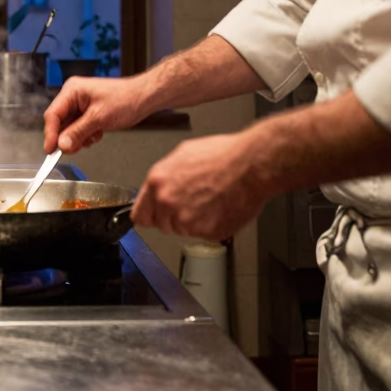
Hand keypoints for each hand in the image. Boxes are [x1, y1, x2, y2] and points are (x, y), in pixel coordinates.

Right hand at [43, 76, 151, 153]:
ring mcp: (80, 105)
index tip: (50, 150)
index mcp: (72, 91)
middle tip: (74, 148)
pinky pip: (79, 130)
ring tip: (93, 137)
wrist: (144, 98)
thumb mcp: (99, 118)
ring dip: (79, 138)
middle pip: (59, 123)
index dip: (50, 134)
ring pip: (69, 129)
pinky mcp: (87, 113)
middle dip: (68, 138)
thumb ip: (78, 132)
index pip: (53, 115)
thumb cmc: (125, 99)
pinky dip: (86, 136)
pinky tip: (97, 134)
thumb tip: (61, 145)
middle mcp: (73, 97)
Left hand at [131, 132, 270, 239]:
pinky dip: (211, 226)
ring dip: (192, 222)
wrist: (250, 165)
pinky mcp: (207, 231)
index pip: (140, 215)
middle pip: (162, 225)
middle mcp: (168, 203)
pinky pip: (203, 235)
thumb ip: (165, 177)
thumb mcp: (182, 155)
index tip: (155, 216)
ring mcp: (187, 220)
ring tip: (209, 201)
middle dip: (174, 217)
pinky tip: (219, 207)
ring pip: (182, 230)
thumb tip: (159, 187)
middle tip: (193, 202)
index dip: (150, 215)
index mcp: (158, 182)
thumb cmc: (223, 155)